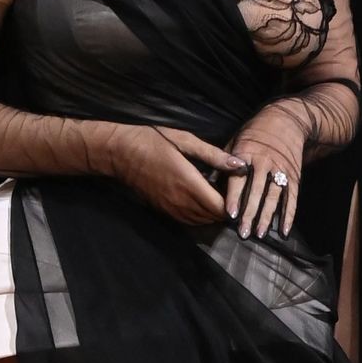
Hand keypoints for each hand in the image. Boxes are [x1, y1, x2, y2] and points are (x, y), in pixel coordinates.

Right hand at [102, 123, 235, 226]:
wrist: (120, 154)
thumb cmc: (153, 141)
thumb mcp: (186, 141)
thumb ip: (214, 155)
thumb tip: (240, 165)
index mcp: (188, 183)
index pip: (220, 206)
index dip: (234, 204)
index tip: (241, 192)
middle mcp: (180, 202)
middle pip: (213, 217)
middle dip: (227, 209)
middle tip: (233, 193)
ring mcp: (171, 209)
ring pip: (202, 222)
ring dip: (213, 213)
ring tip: (219, 197)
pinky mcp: (164, 212)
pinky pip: (189, 221)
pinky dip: (200, 216)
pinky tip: (203, 201)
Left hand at [224, 105, 309, 237]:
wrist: (286, 120)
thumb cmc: (254, 133)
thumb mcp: (234, 141)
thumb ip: (222, 164)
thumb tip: (206, 183)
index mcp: (247, 153)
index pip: (239, 179)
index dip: (235, 197)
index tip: (230, 214)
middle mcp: (265, 162)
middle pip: (257, 191)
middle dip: (250, 213)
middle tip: (243, 232)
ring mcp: (281, 169)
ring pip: (274, 196)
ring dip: (267, 216)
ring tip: (260, 234)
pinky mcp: (294, 175)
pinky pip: (292, 197)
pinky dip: (288, 214)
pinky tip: (283, 229)